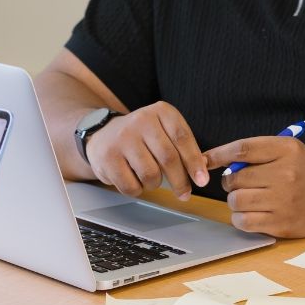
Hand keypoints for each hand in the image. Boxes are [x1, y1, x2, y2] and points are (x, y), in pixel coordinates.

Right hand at [84, 103, 208, 199]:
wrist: (102, 135)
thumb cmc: (142, 138)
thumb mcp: (163, 131)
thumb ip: (182, 148)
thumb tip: (201, 172)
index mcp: (161, 111)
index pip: (182, 137)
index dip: (194, 161)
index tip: (202, 180)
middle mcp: (141, 120)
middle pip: (168, 158)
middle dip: (180, 181)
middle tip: (185, 193)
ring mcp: (123, 139)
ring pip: (151, 174)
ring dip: (155, 184)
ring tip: (151, 178)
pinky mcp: (108, 158)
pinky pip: (131, 186)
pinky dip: (137, 190)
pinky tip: (134, 180)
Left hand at [203, 135, 304, 237]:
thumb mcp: (288, 150)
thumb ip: (257, 152)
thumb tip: (216, 161)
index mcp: (286, 149)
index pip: (242, 149)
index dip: (218, 154)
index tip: (205, 159)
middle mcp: (285, 174)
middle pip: (235, 178)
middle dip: (231, 182)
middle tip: (240, 184)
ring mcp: (284, 201)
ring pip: (236, 201)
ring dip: (235, 201)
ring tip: (248, 199)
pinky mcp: (282, 224)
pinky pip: (243, 222)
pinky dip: (240, 218)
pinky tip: (251, 213)